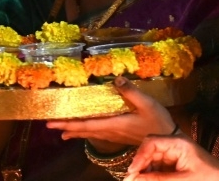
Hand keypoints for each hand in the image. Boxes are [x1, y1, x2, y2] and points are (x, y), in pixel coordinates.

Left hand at [47, 77, 174, 149]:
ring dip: (75, 132)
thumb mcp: (147, 104)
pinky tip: (86, 132)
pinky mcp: (119, 135)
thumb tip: (116, 78)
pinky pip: (98, 134)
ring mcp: (115, 135)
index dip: (69, 124)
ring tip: (62, 133)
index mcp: (114, 124)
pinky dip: (87, 133)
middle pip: (84, 131)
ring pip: (90, 134)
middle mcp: (111, 132)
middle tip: (49, 126)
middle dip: (66, 128)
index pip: (86, 125)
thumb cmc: (158, 121)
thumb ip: (131, 91)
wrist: (169, 140)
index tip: (52, 123)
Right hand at [125, 135, 218, 180]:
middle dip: (140, 164)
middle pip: (150, 149)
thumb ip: (158, 180)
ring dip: (145, 171)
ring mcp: (176, 153)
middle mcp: (175, 144)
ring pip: (153, 158)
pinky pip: (159, 166)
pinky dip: (153, 174)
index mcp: (178, 143)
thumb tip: (134, 179)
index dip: (138, 157)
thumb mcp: (182, 180)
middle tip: (132, 180)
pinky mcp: (177, 162)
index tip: (131, 173)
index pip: (151, 142)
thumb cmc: (209, 179)